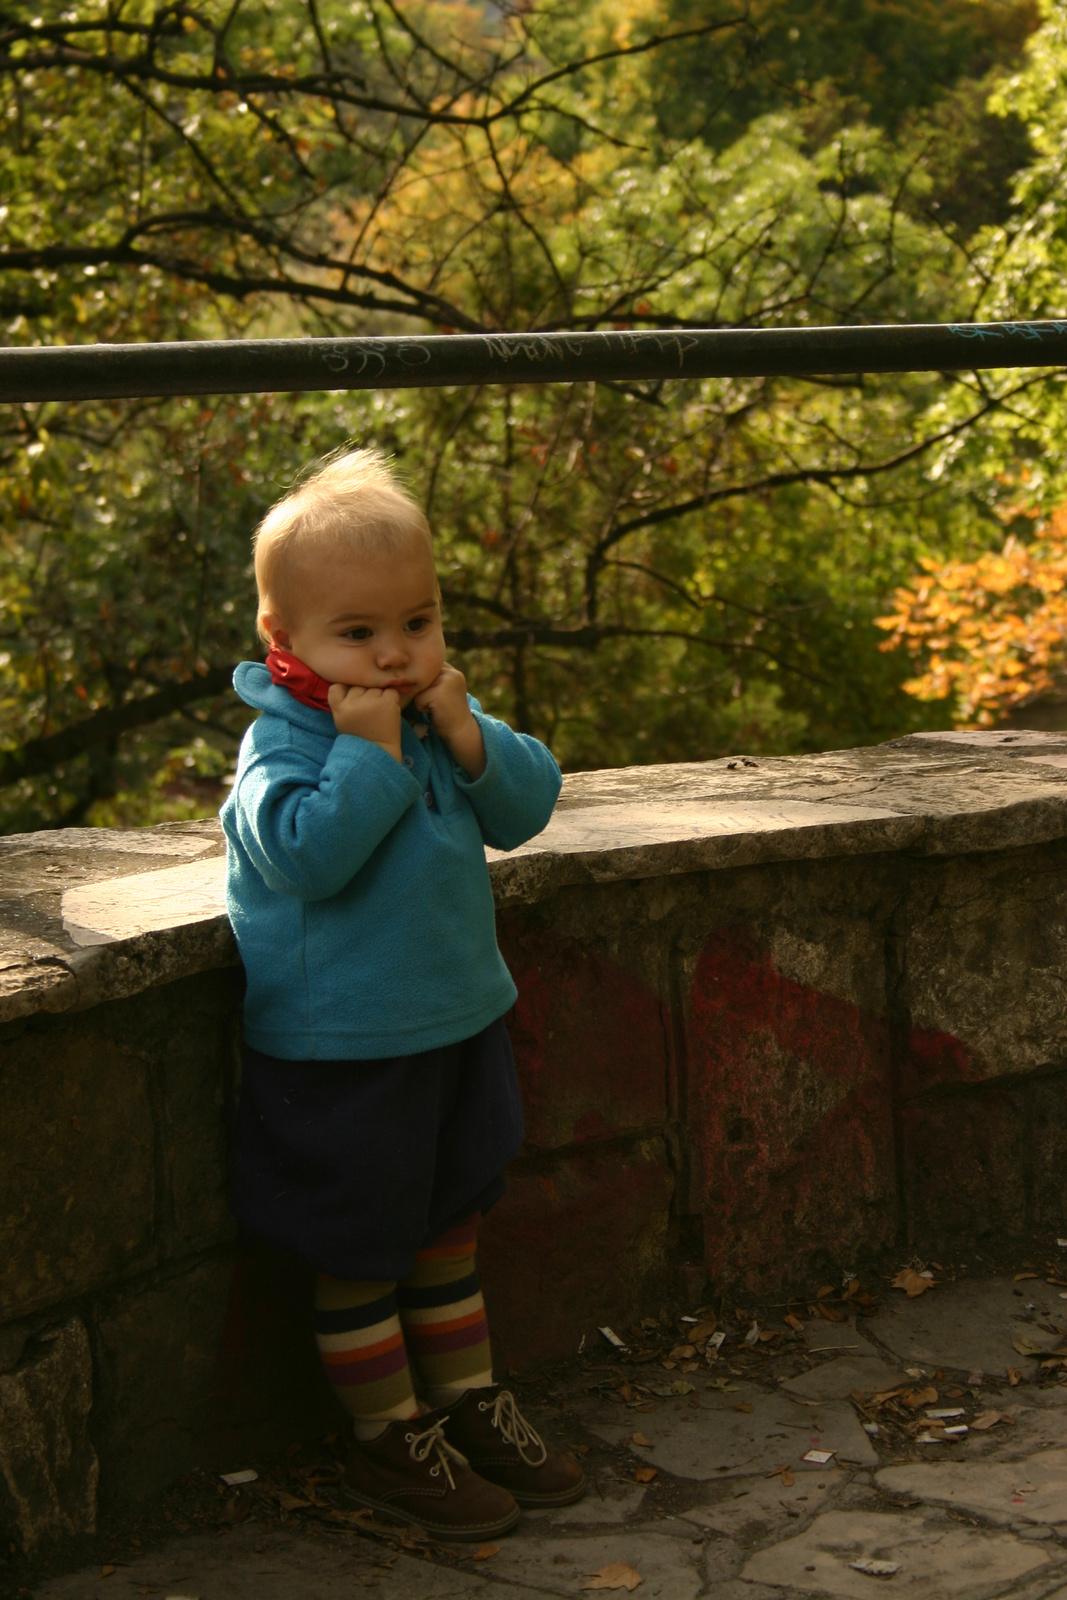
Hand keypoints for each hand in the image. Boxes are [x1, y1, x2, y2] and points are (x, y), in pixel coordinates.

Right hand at [328, 683, 401, 760]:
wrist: (379, 753)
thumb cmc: (361, 736)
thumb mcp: (343, 721)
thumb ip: (343, 702)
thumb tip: (352, 680)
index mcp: (339, 709)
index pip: (337, 687)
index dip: (345, 690)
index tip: (352, 700)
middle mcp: (352, 704)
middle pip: (359, 686)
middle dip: (365, 695)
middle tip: (369, 713)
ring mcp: (370, 702)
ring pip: (375, 688)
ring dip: (379, 697)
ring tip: (379, 714)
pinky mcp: (387, 702)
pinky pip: (391, 691)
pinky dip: (392, 699)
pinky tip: (388, 711)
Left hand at [414, 664, 486, 779]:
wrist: (461, 731)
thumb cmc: (447, 713)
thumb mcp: (443, 690)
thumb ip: (433, 680)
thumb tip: (407, 676)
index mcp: (452, 671)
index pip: (426, 670)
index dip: (424, 684)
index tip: (435, 697)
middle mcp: (451, 673)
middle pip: (420, 678)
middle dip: (423, 692)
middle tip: (437, 704)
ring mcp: (446, 682)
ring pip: (418, 688)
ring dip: (422, 700)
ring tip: (436, 708)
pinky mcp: (439, 694)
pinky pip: (418, 699)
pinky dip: (422, 708)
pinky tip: (435, 712)